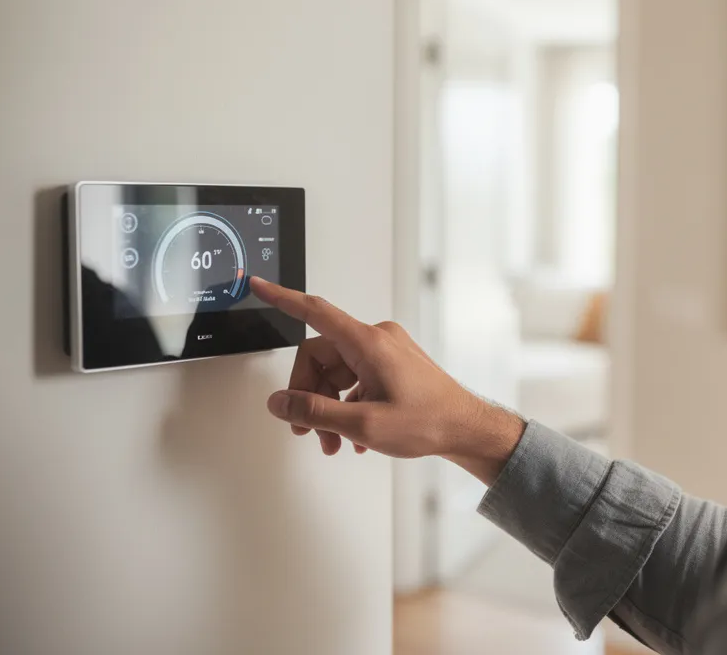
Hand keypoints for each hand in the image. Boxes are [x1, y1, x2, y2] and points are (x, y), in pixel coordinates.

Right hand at [249, 277, 525, 484]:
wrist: (467, 428)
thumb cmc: (429, 421)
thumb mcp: (363, 424)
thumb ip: (314, 412)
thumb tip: (280, 403)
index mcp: (368, 342)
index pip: (314, 311)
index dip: (282, 298)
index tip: (258, 285)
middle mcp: (377, 339)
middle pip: (320, 357)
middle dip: (309, 395)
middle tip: (307, 431)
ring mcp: (386, 351)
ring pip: (337, 373)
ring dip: (328, 407)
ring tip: (333, 442)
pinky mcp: (393, 364)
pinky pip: (355, 378)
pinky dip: (347, 405)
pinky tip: (354, 436)